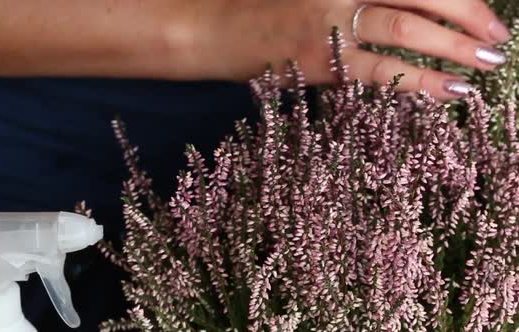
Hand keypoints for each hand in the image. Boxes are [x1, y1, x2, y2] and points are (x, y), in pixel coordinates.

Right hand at [172, 0, 509, 98]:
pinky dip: (418, 82)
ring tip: (484, 65)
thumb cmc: (263, 8)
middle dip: (465, 16)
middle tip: (496, 42)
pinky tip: (449, 92)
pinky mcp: (315, 61)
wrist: (211, 30)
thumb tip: (407, 17)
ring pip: (402, 30)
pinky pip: (377, 71)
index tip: (484, 15)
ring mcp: (327, 22)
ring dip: (450, 48)